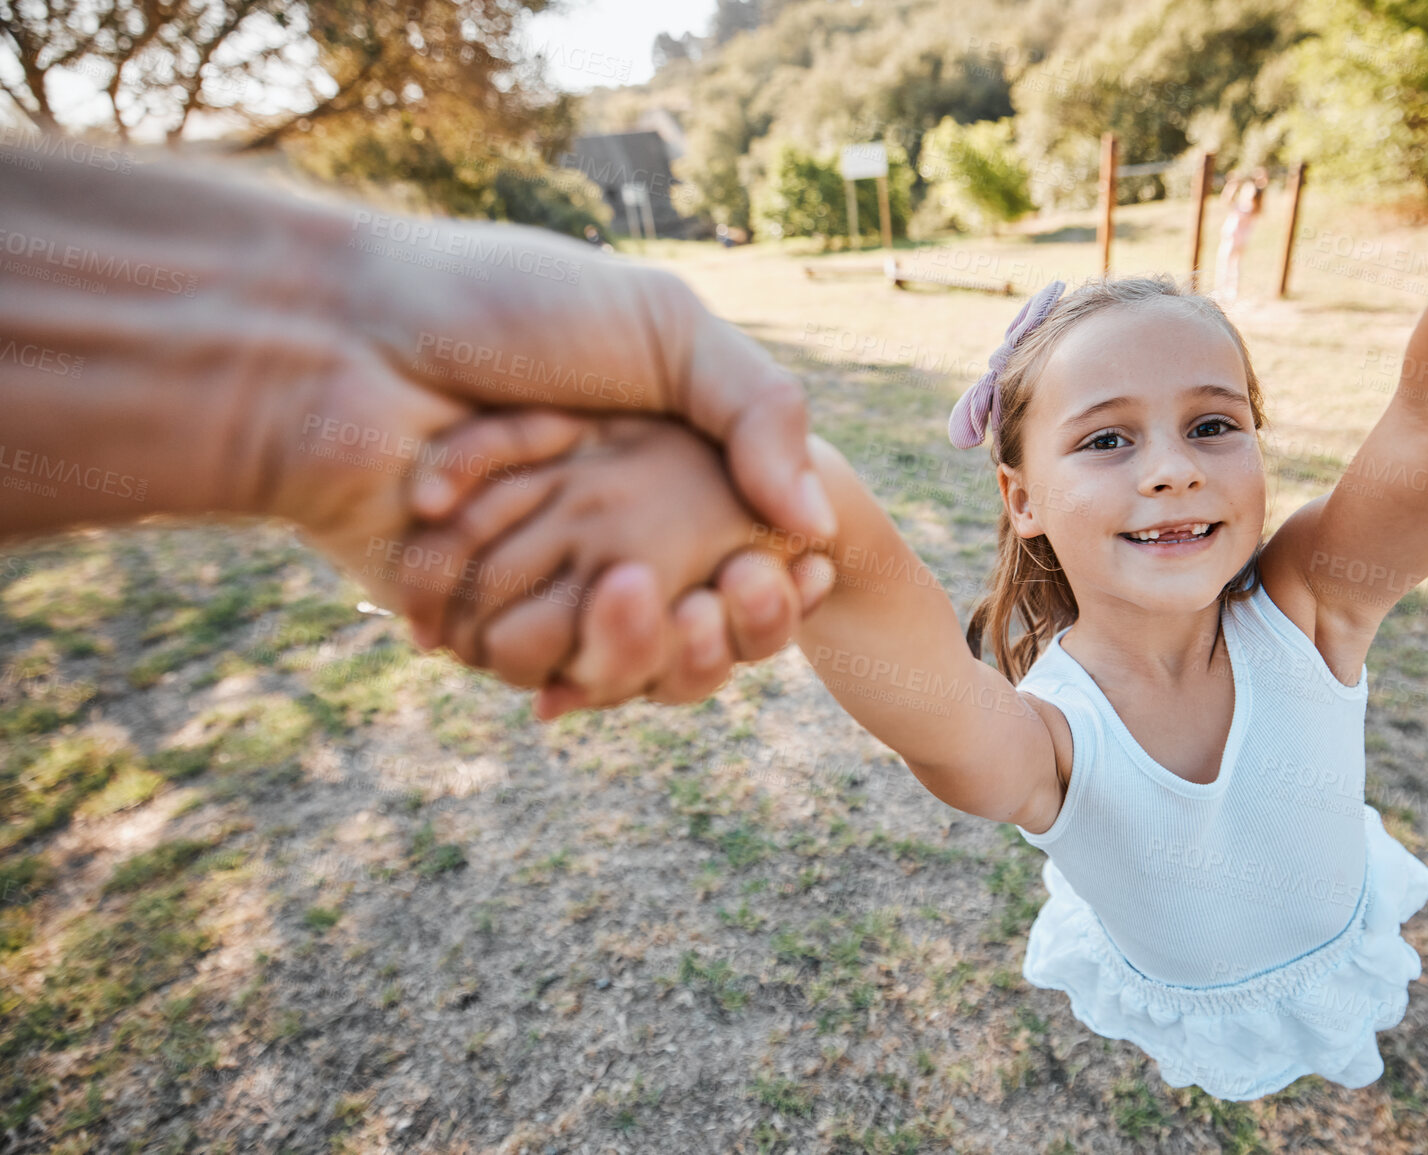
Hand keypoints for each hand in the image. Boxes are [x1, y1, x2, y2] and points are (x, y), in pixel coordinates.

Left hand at [264, 205, 837, 664]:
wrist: (349, 336)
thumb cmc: (504, 308)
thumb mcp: (665, 326)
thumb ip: (761, 413)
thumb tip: (818, 525)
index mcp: (648, 465)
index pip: (738, 556)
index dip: (782, 579)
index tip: (810, 568)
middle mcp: (597, 529)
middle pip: (698, 627)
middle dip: (740, 624)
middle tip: (746, 584)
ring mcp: (532, 581)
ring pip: (631, 667)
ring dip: (668, 649)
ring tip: (666, 592)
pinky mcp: (468, 626)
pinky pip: (546, 676)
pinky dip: (590, 661)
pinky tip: (614, 610)